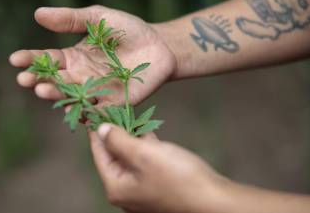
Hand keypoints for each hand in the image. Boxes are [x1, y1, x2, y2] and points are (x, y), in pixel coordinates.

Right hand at [9, 6, 176, 105]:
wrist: (160, 45)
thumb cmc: (128, 30)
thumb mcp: (98, 18)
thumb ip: (71, 19)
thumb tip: (38, 14)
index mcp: (75, 58)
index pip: (48, 60)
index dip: (31, 60)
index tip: (15, 60)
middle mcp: (83, 77)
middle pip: (57, 82)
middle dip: (40, 81)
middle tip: (27, 81)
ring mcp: (98, 91)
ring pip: (75, 97)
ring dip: (59, 96)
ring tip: (45, 90)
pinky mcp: (116, 102)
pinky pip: (100, 110)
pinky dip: (88, 112)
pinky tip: (77, 111)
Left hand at [88, 124, 229, 212]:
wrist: (213, 201)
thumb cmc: (178, 178)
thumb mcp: (143, 154)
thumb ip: (118, 141)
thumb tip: (101, 129)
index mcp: (116, 187)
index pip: (99, 153)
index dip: (97, 131)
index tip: (96, 112)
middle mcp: (126, 191)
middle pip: (114, 155)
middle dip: (116, 132)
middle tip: (115, 109)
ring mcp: (142, 189)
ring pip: (131, 157)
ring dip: (132, 136)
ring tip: (130, 114)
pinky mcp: (158, 185)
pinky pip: (145, 161)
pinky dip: (146, 146)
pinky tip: (148, 131)